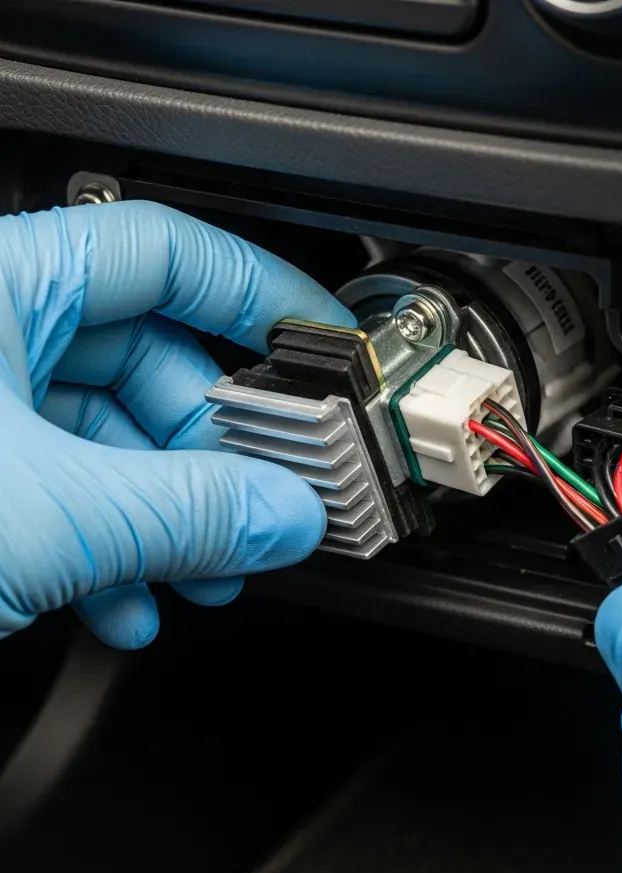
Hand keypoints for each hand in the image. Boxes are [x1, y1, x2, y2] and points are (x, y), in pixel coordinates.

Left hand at [0, 201, 354, 648]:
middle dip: (219, 450)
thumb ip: (190, 512)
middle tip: (268, 501)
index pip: (166, 253)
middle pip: (154, 362)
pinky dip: (110, 550)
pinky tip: (128, 603)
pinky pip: (67, 492)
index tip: (323, 347)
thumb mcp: (50, 515)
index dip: (259, 294)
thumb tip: (287, 514)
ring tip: (205, 569)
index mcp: (2, 287)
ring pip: (115, 439)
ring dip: (174, 515)